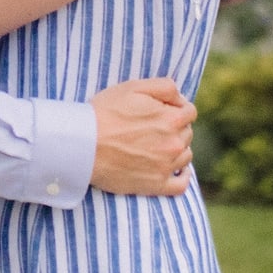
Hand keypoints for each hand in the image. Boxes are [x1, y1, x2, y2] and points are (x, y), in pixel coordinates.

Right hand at [89, 77, 195, 196]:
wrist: (83, 145)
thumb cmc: (105, 112)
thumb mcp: (133, 87)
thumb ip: (164, 87)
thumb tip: (181, 98)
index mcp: (171, 119)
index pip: (190, 112)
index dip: (177, 108)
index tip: (162, 110)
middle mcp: (174, 144)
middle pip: (187, 133)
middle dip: (175, 128)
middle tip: (153, 127)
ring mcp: (166, 166)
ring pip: (185, 156)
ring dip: (177, 149)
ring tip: (157, 145)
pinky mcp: (156, 185)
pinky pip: (182, 184)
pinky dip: (183, 176)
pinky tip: (176, 169)